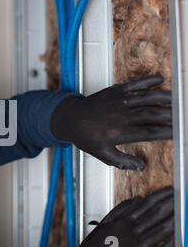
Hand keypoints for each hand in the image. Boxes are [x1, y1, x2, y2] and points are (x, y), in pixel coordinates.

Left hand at [50, 75, 171, 170]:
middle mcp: (120, 116)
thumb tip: (141, 166)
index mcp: (118, 132)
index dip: (166, 132)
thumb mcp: (102, 154)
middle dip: (170, 115)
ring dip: (164, 97)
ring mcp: (118, 101)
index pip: (148, 132)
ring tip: (178, 100)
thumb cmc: (86, 137)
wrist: (70, 119)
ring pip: (146, 97)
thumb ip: (122, 161)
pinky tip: (161, 80)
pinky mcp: (114, 91)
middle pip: (151, 114)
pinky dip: (147, 81)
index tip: (178, 132)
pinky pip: (134, 84)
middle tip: (183, 116)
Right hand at [71, 187, 173, 246]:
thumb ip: (121, 208)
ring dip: (175, 220)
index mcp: (123, 221)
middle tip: (181, 198)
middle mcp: (132, 232)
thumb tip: (139, 199)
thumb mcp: (105, 221)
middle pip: (157, 214)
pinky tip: (178, 236)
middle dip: (172, 204)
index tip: (171, 191)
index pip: (147, 204)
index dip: (161, 195)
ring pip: (162, 231)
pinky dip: (172, 243)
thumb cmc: (96, 244)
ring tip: (182, 213)